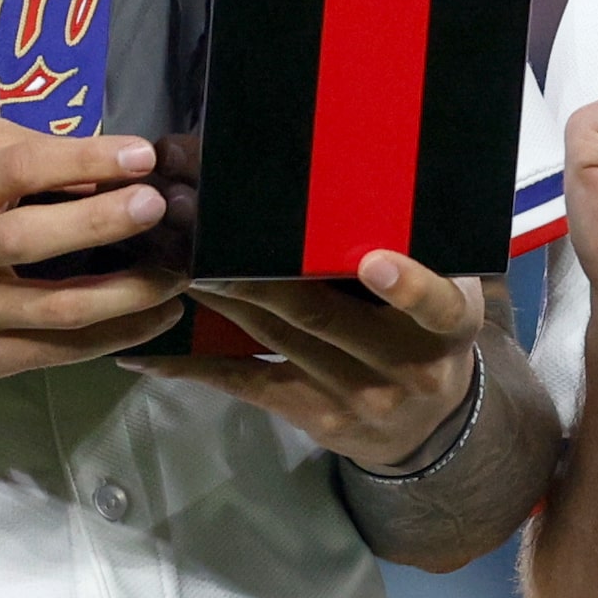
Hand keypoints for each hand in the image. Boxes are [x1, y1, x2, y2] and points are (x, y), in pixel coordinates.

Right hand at [0, 116, 188, 391]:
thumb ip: (17, 153)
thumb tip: (101, 159)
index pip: (16, 168)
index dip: (81, 159)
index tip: (141, 154)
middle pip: (28, 239)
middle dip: (100, 222)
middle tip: (158, 207)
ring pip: (54, 308)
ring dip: (126, 293)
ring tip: (178, 274)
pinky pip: (58, 353)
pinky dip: (115, 337)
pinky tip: (157, 317)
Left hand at [119, 253, 484, 470]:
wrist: (429, 424)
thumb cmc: (430, 330)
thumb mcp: (451, 292)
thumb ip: (422, 249)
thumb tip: (361, 173)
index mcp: (448, 325)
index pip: (435, 306)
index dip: (407, 287)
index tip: (373, 263)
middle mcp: (404, 366)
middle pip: (321, 313)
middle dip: (255, 268)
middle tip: (201, 221)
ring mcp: (355, 396)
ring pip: (275, 337)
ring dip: (218, 294)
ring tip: (171, 252)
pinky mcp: (311, 416)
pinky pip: (246, 384)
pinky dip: (192, 366)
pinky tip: (146, 351)